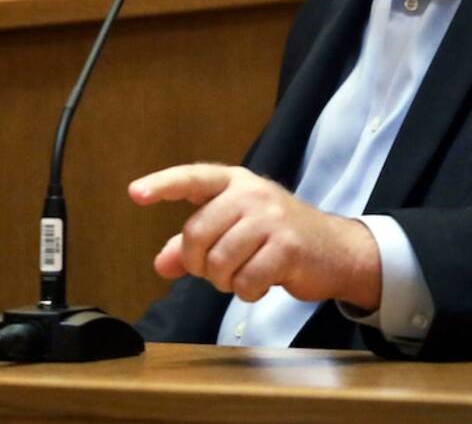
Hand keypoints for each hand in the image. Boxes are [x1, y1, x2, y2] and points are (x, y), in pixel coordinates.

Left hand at [128, 163, 380, 308]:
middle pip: (197, 234)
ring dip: (225, 281)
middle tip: (218, 270)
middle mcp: (252, 194)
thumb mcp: (236, 231)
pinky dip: (248, 292)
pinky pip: (246, 282)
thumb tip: (161, 264)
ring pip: (220, 262)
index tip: (135, 194)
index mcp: (235, 183)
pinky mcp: (288, 247)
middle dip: (199, 263)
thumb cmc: (279, 237)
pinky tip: (263, 282)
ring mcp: (271, 218)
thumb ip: (196, 246)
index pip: (193, 179)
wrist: (336, 249)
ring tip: (244, 275)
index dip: (163, 185)